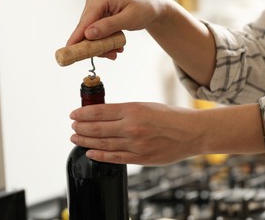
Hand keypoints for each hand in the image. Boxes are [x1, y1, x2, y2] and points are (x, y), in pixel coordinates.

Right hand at [66, 0, 167, 58]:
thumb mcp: (129, 19)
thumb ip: (108, 26)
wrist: (150, 6)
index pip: (85, 21)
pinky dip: (103, 42)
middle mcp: (94, 0)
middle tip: (112, 55)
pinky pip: (94, 32)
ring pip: (89, 33)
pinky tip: (114, 47)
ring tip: (117, 51)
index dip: (77, 38)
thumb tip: (88, 34)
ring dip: (101, 45)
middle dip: (96, 45)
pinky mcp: (96, 15)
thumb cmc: (143, 9)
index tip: (69, 51)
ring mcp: (94, 7)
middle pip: (86, 30)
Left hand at [69, 102, 264, 165]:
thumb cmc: (170, 117)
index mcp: (133, 109)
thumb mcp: (146, 106)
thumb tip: (103, 115)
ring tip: (75, 137)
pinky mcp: (140, 158)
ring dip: (85, 140)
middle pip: (97, 128)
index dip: (83, 113)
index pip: (100, 111)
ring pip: (102, 143)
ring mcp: (135, 144)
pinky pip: (114, 157)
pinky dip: (99, 155)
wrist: (192, 133)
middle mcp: (131, 127)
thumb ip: (125, 111)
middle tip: (72, 126)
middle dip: (80, 127)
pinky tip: (89, 151)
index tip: (73, 114)